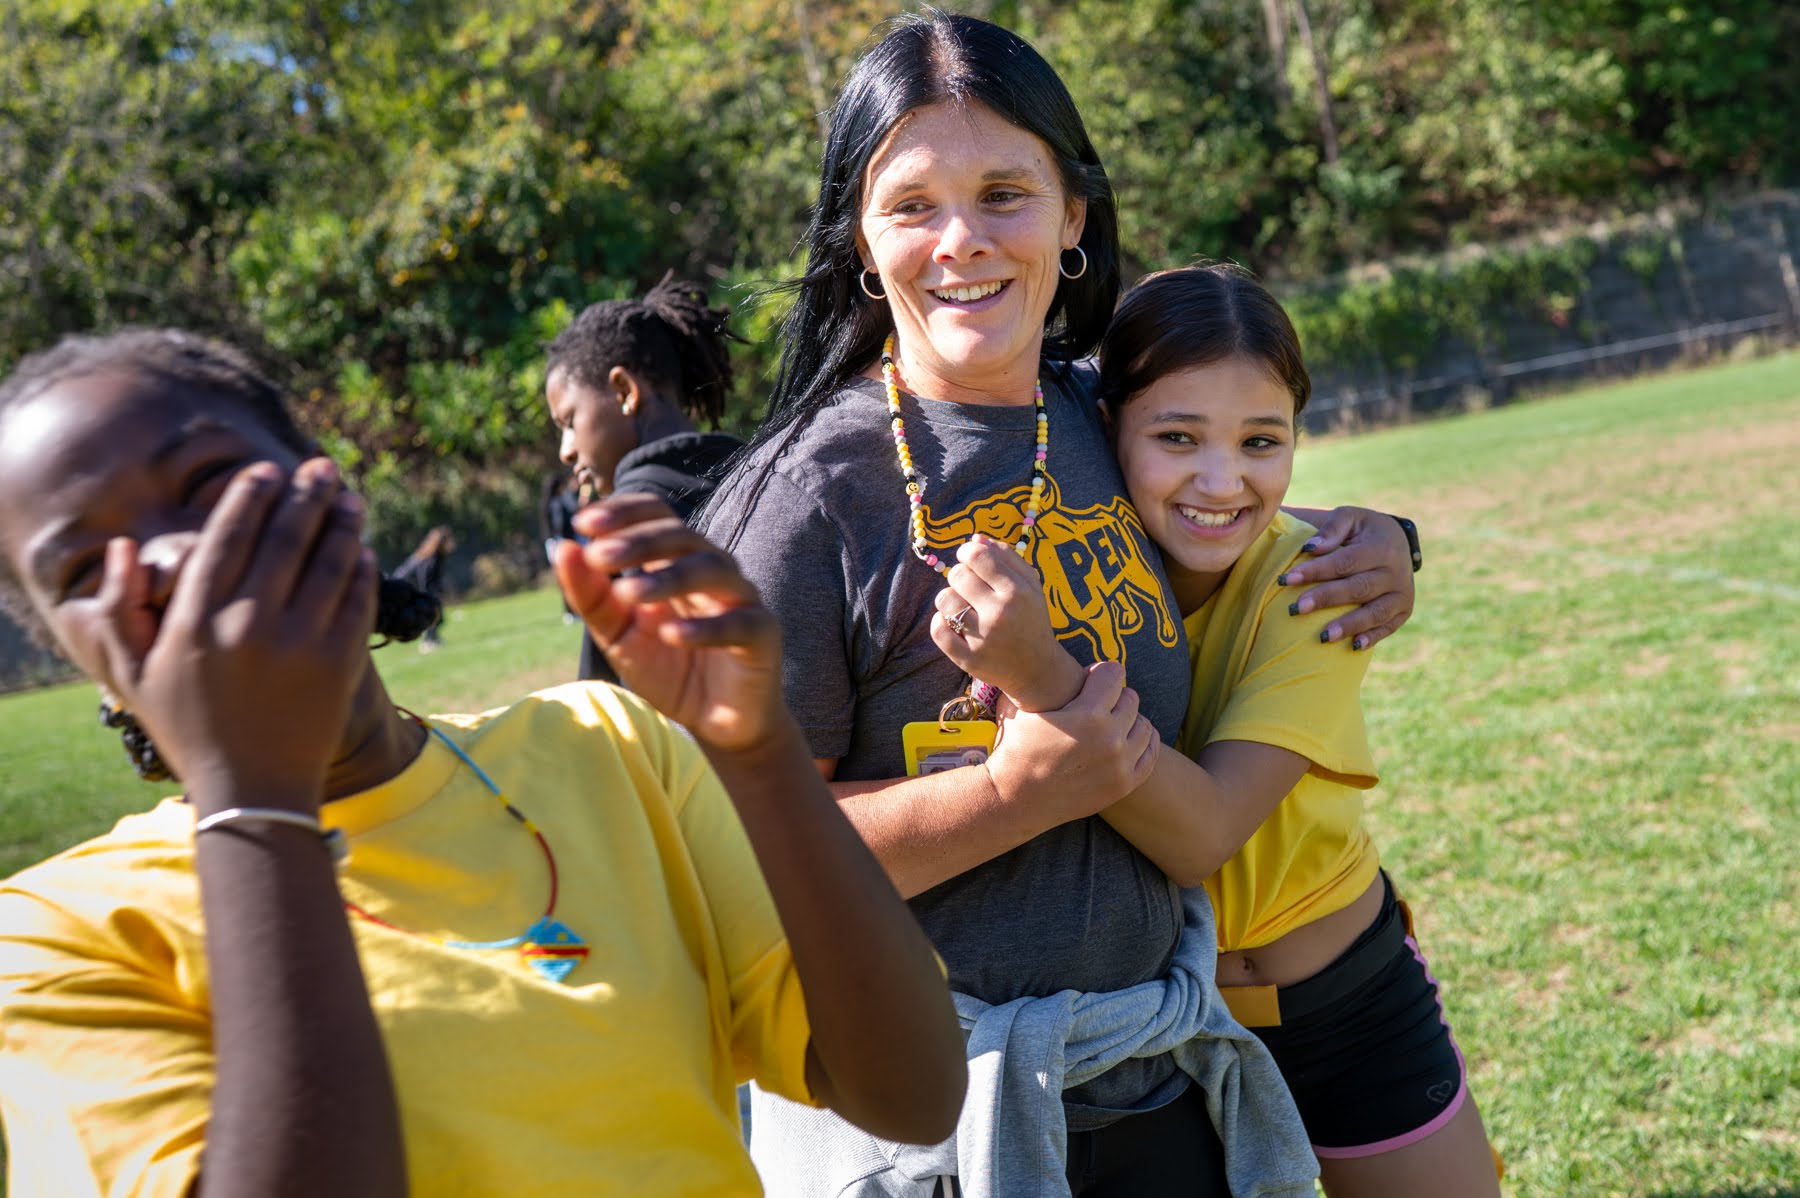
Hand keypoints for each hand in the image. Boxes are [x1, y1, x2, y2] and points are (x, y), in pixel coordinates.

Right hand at [98, 458, 377, 807]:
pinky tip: (363, 549)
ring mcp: (298, 643)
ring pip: (329, 561)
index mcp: (194, 622)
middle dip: (306, 495)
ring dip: (342, 522)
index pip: (226, 538)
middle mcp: (246, 626)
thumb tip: (123, 546)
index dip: (249, 496)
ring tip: (350, 499)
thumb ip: (120, 610)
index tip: (266, 469)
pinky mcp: (339, 663)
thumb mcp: (137, 677)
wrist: (253, 792)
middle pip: (284, 538)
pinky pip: (357, 600)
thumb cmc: (190, 730)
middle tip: (323, 469)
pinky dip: (362, 569)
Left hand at [556, 494, 783, 752]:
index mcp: (676, 562)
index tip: (582, 524)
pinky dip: (704, 627)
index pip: (656, 515)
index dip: (623, 512)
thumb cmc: (669, 671)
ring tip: (628, 593)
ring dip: (668, 576)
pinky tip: (670, 635)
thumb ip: (591, 597)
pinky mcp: (762, 635)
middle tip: (598, 556)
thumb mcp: (619, 636)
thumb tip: (562, 548)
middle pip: (682, 535)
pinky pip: (738, 623)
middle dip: (638, 541)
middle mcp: (712, 570)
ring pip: (712, 568)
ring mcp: (741, 599)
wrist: (714, 724)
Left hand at [929, 535, 1082, 711]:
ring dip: (949, 600)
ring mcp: (983, 638)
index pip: (977, 556)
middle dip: (959, 576)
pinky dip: (939, 623)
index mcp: (1018, 591)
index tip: (968, 560)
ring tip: (961, 606)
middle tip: (969, 587)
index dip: (966, 552)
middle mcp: (1000, 613)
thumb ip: (1007, 557)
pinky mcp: (969, 659)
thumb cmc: (1031, 620)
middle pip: (957, 575)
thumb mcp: (1031, 586)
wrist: (1037, 669)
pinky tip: (950, 623)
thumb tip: (976, 538)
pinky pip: (938, 631)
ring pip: (945, 600)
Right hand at [983, 661, 1157, 825]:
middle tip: (1097, 704)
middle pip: (1131, 698)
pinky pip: (1150, 753)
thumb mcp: (1028, 706)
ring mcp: (1120, 764)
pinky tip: (1126, 739)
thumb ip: (1050, 680)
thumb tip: (1056, 655)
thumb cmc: (1016, 747)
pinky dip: (1141, 743)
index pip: (1115, 673)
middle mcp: (1110, 738)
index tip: (1090, 680)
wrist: (1015, 798)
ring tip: (1109, 723)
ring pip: (1144, 725)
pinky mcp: (1124, 784)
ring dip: (1128, 720)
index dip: (1100, 673)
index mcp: (1088, 714)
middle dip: (1113, 697)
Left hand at [1280, 507, 1414, 649]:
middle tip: (1296, 609)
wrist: (1397, 542)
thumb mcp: (1350, 518)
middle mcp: (1396, 572)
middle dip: (1326, 599)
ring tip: (1322, 636)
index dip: (1316, 571)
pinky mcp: (1403, 611)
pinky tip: (1353, 646)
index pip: (1345, 561)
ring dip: (1348, 625)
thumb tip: (1311, 548)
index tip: (1285, 579)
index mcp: (1382, 546)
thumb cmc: (1362, 530)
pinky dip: (1372, 637)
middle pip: (1357, 588)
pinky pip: (1388, 627)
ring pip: (1375, 612)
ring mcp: (1402, 594)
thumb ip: (1332, 529)